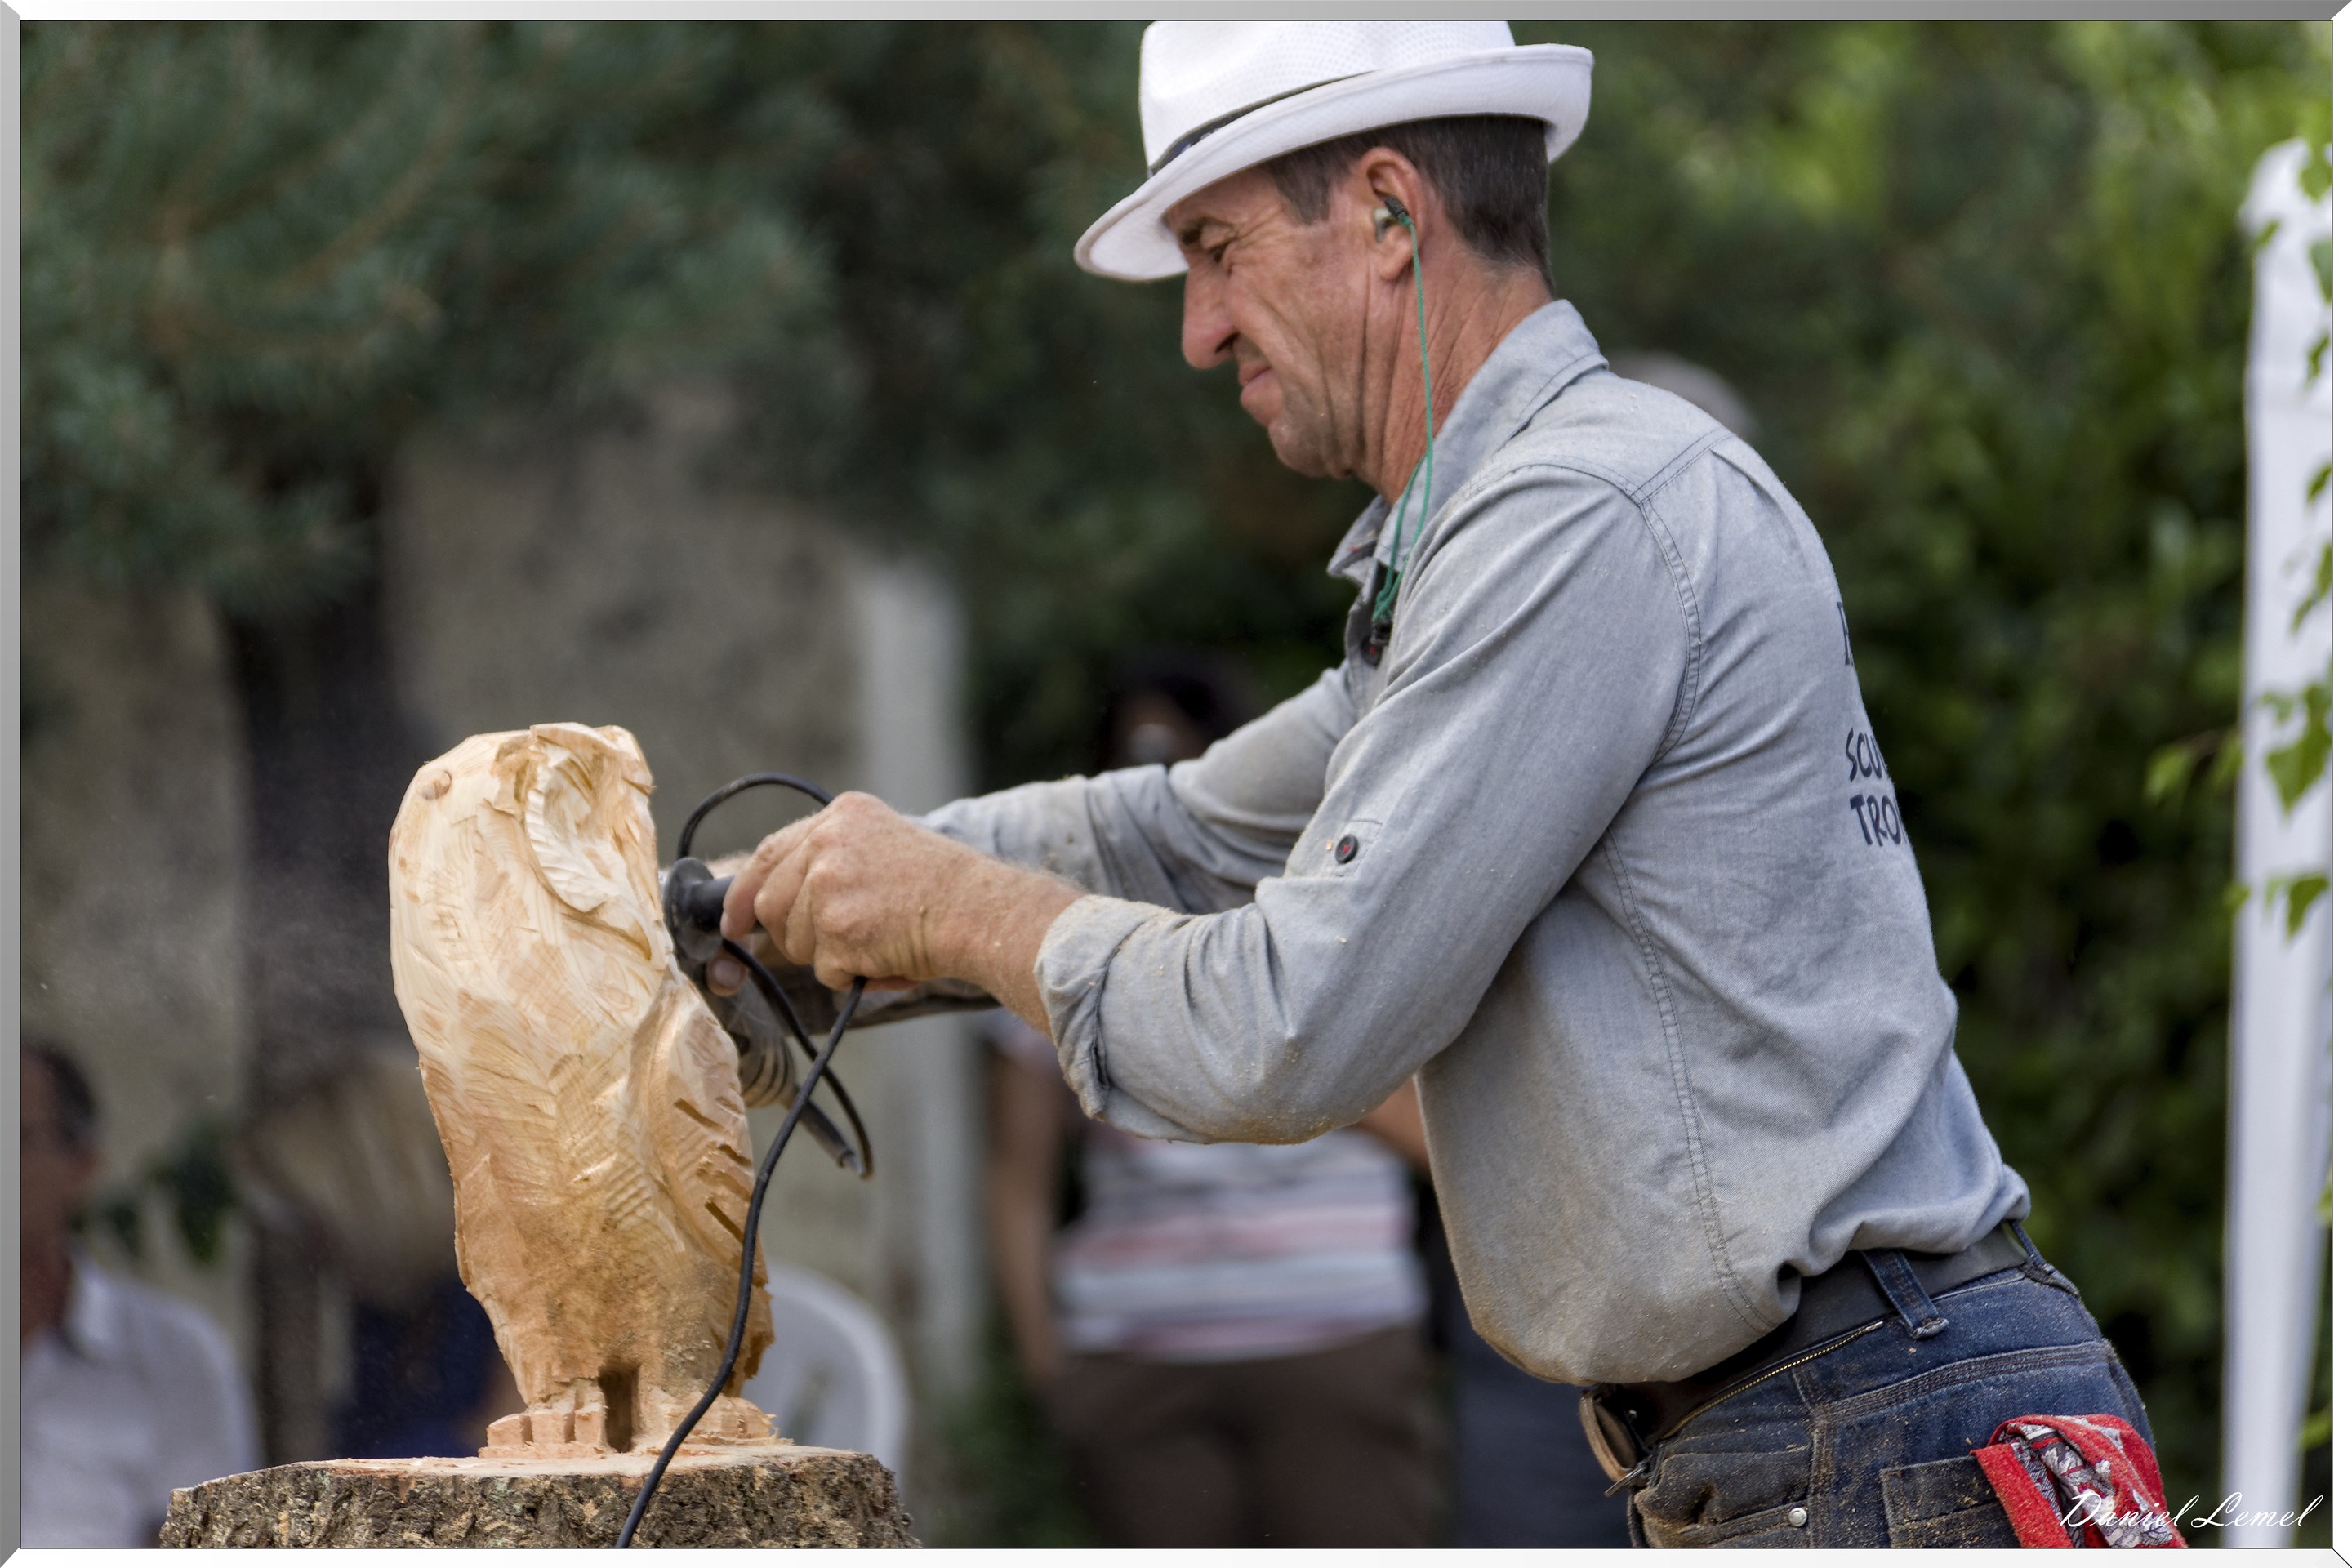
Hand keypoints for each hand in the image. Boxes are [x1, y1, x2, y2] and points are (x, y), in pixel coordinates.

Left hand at [717, 793, 1079, 1030]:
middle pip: (771, 904)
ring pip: (796, 942)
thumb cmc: (945, 890)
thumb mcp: (884, 847)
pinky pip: (825, 969)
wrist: (982, 911)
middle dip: (796, 935)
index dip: (743, 894)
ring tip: (882, 941)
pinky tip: (890, 957)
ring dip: (832, 956)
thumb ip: (832, 861)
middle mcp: (828, 840)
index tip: (733, 924)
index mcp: (842, 814)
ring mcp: (829, 882)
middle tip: (843, 942)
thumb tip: (769, 908)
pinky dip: (854, 974)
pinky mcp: (837, 926)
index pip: (769, 852)